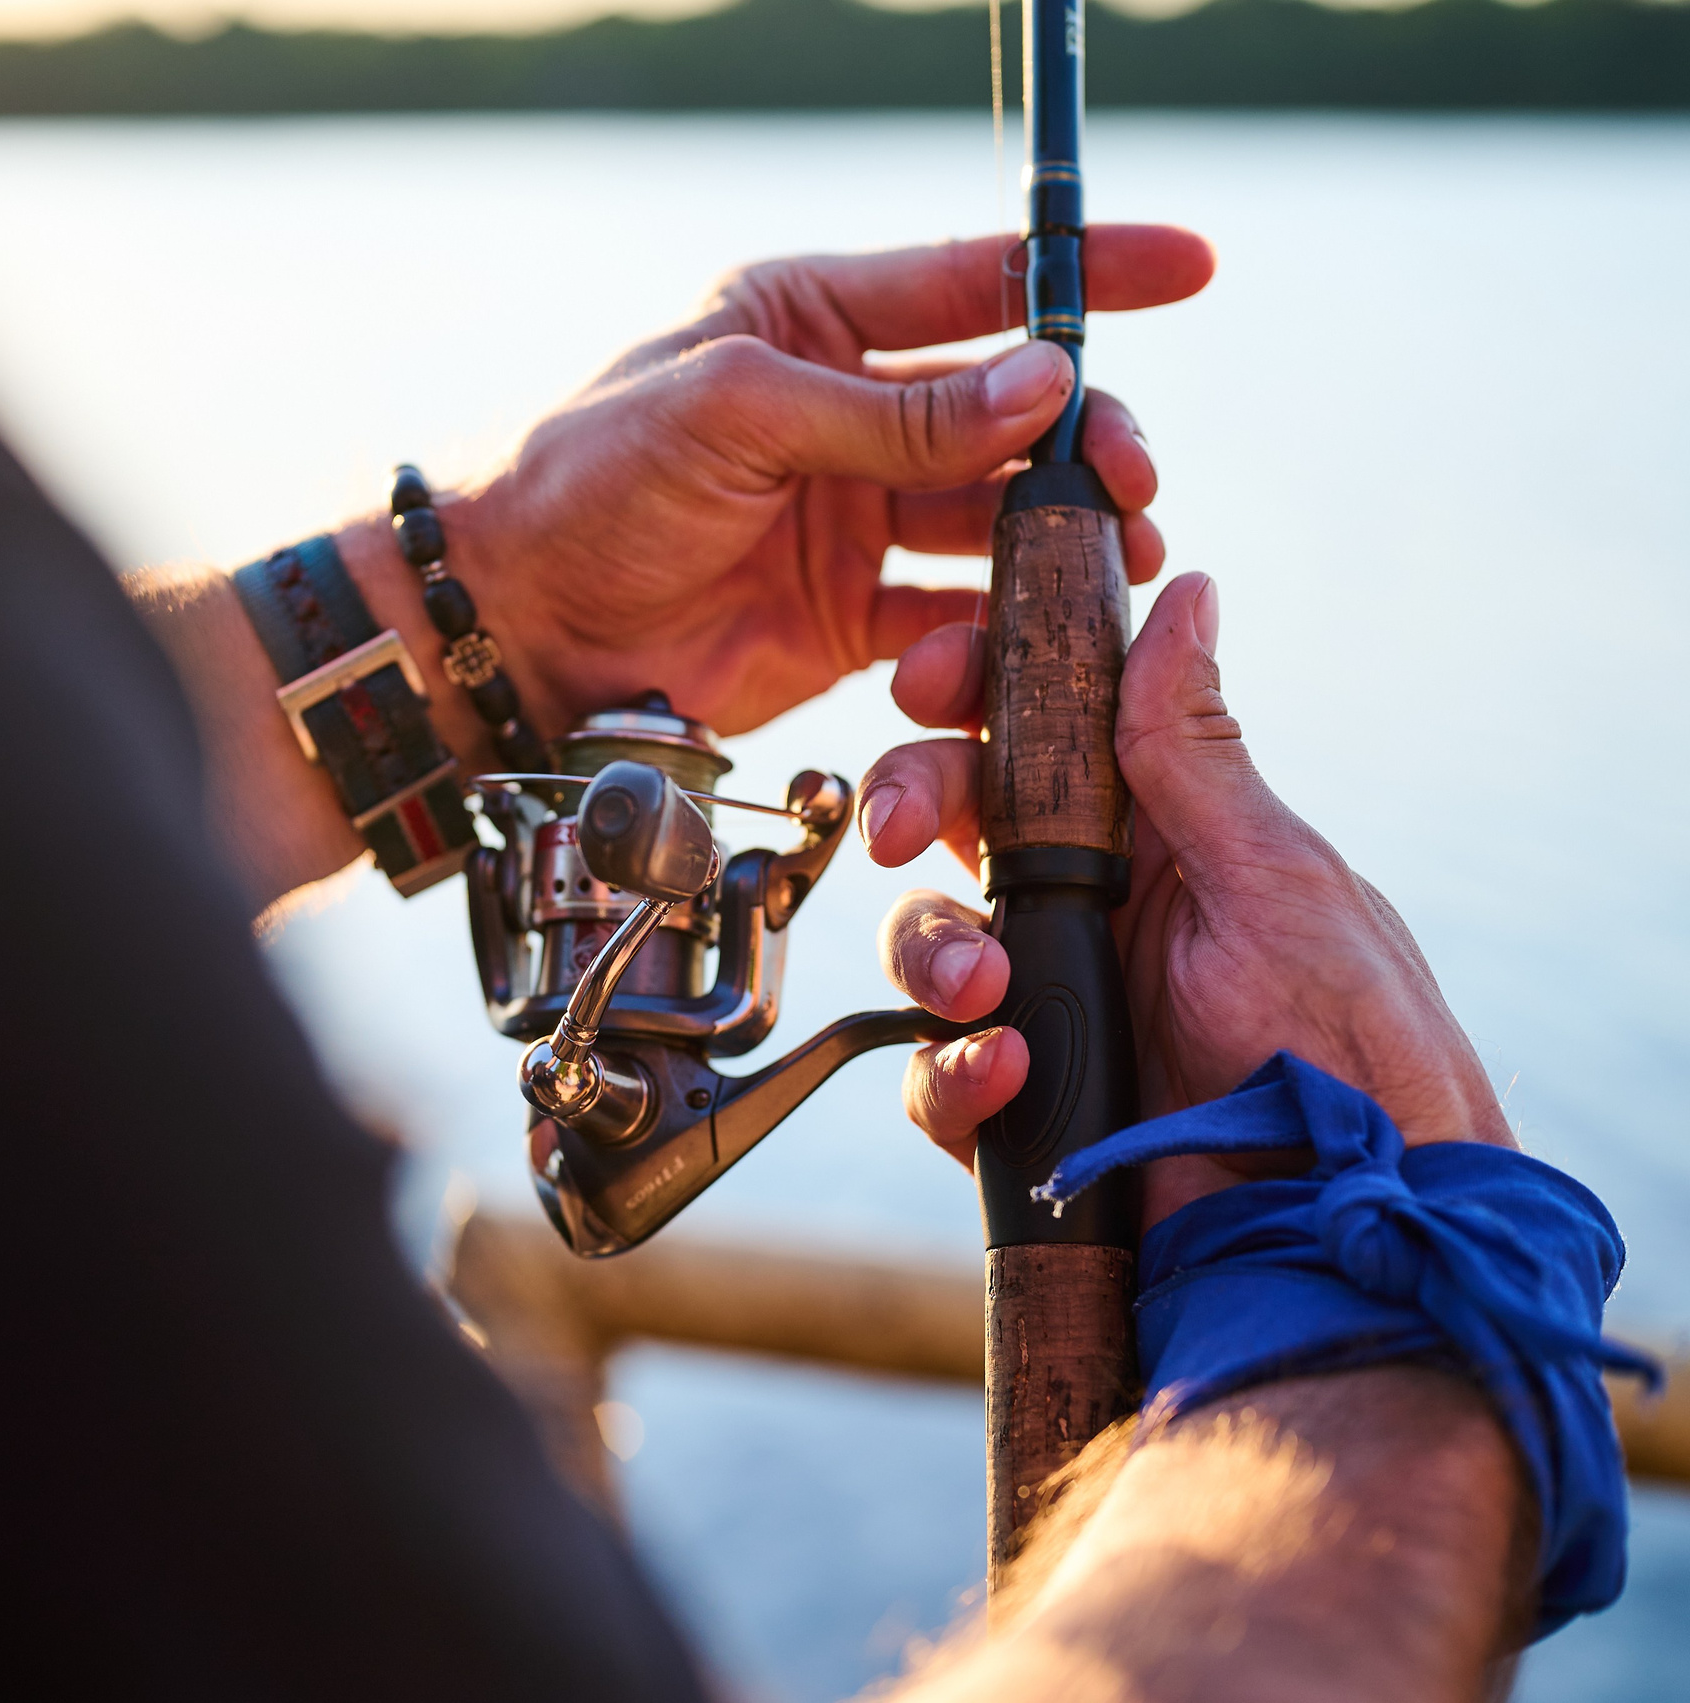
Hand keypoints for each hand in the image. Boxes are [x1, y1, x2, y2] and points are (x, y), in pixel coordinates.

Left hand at [437, 228, 1214, 735]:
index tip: (1188, 265)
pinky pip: (955, 623)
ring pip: (998, 521)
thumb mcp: (733, 409)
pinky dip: (998, 635)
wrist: (511, 622)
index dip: (1086, 277)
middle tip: (1127, 476)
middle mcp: (846, 416)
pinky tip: (1029, 642)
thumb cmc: (588, 479)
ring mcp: (853, 521)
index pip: (973, 284)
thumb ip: (888, 407)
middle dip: (1084, 439)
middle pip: (1009, 415)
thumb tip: (1038, 382)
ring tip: (1110, 559)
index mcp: (811, 324)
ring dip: (1062, 539)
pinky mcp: (848, 622)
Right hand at [864, 573, 1513, 1229]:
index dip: (970, 689)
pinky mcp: (1020, 1107)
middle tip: (902, 833)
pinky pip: (932, 1071)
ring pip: (924, 939)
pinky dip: (950, 1072)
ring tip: (985, 990)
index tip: (931, 680)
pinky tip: (1008, 1077)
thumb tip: (1186, 595)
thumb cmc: (1354, 1049)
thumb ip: (1195, 750)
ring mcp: (1049, 1006)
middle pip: (951, 817)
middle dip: (909, 804)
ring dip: (931, 951)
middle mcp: (1093, 907)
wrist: (1346, 1235)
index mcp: (1159, 831)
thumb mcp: (1276, 878)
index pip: (1038, 726)